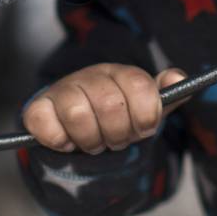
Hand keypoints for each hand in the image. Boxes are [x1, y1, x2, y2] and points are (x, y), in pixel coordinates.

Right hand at [23, 64, 188, 154]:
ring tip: (93, 142)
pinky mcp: (38, 109)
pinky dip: (59, 141)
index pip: (141, 88)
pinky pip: (45, 124)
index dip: (146, 118)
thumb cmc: (117, 117)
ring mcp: (62, 90)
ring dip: (91, 141)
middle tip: (115, 140)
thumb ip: (167, 95)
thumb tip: (178, 78)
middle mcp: (90, 76)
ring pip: (79, 116)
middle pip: (111, 106)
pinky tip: (67, 141)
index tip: (142, 129)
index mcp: (121, 73)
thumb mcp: (146, 108)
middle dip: (118, 134)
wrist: (79, 126)